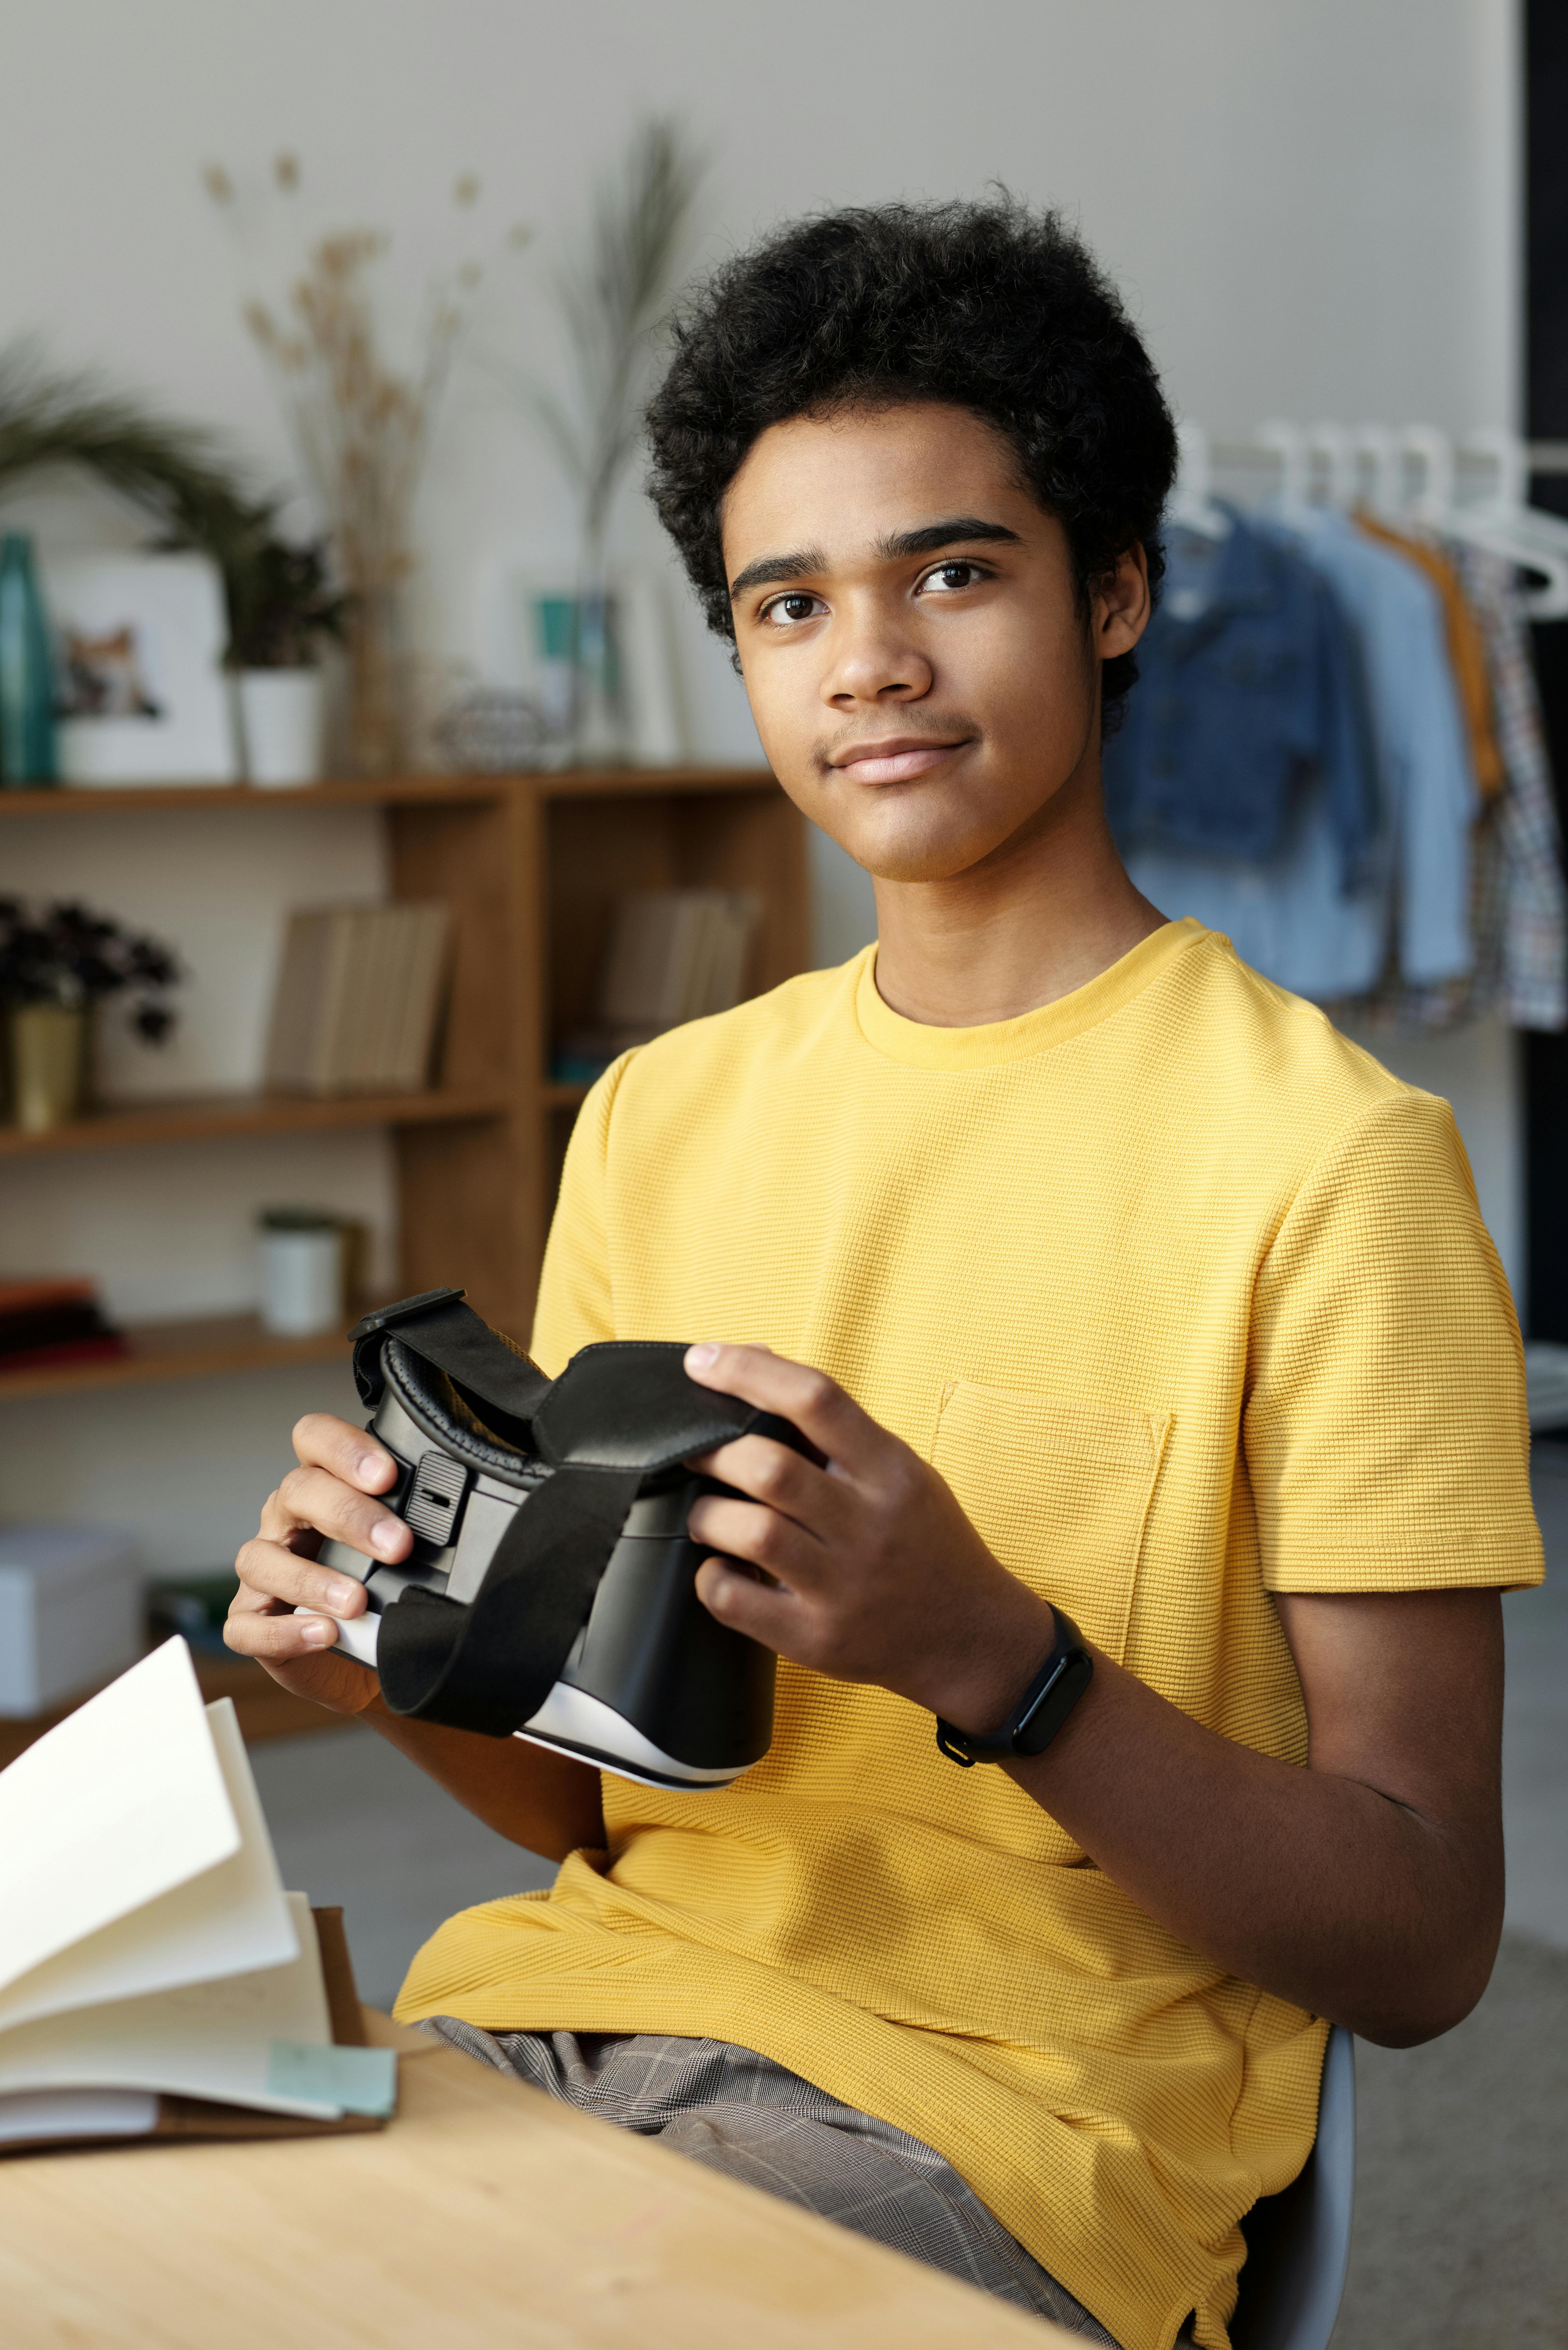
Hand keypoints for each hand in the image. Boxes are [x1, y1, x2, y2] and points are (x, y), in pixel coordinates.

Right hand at [225, 1412, 412, 1715]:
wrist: (365, 1657)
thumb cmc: (382, 1586)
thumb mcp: (400, 1547)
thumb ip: (412, 1522)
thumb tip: (460, 1517)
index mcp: (321, 1486)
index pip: (315, 1439)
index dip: (346, 1450)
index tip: (387, 1475)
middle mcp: (286, 1520)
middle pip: (299, 1493)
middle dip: (350, 1516)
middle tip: (397, 1545)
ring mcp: (264, 1572)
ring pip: (263, 1559)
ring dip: (313, 1580)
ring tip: (355, 1601)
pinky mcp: (251, 1623)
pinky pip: (249, 1626)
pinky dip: (285, 1632)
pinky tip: (323, 1634)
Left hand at [683, 1344, 1054, 1730]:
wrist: (973, 1639)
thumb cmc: (926, 1544)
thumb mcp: (902, 1474)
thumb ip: (836, 1428)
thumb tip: (754, 1363)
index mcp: (891, 1472)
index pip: (816, 1399)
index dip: (749, 1372)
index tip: (702, 1361)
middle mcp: (870, 1525)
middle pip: (770, 1467)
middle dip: (713, 1452)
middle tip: (694, 1452)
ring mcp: (844, 1587)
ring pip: (749, 1532)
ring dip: (707, 1515)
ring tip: (708, 1513)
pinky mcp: (817, 1639)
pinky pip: (736, 1601)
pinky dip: (711, 1577)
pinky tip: (723, 1568)